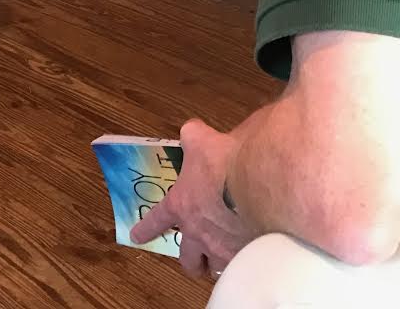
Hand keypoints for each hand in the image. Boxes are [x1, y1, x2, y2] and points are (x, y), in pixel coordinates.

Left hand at [131, 119, 254, 277]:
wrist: (262, 183)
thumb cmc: (228, 161)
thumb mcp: (204, 140)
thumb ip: (194, 137)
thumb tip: (192, 130)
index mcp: (182, 205)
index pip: (157, 220)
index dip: (146, 229)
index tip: (137, 237)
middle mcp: (199, 233)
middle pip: (187, 259)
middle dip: (191, 260)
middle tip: (196, 258)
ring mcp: (224, 250)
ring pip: (216, 268)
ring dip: (218, 263)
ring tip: (226, 258)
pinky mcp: (250, 258)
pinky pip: (243, 268)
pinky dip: (245, 263)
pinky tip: (254, 256)